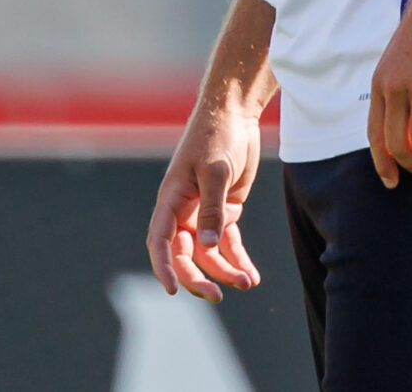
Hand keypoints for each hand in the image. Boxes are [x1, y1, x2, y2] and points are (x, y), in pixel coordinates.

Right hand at [146, 98, 265, 301]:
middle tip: (216, 296)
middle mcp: (184, 210)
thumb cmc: (217, 135)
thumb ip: (212, 207)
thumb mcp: (215, 169)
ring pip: (209, 252)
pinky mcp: (225, 210)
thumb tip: (209, 245)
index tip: (172, 290)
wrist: (235, 114)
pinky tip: (251, 275)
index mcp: (171, 199)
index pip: (160, 240)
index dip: (163, 266)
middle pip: (184, 253)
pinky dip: (238, 259)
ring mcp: (204, 212)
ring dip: (225, 271)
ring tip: (247, 283)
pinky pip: (228, 242)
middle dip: (198, 277)